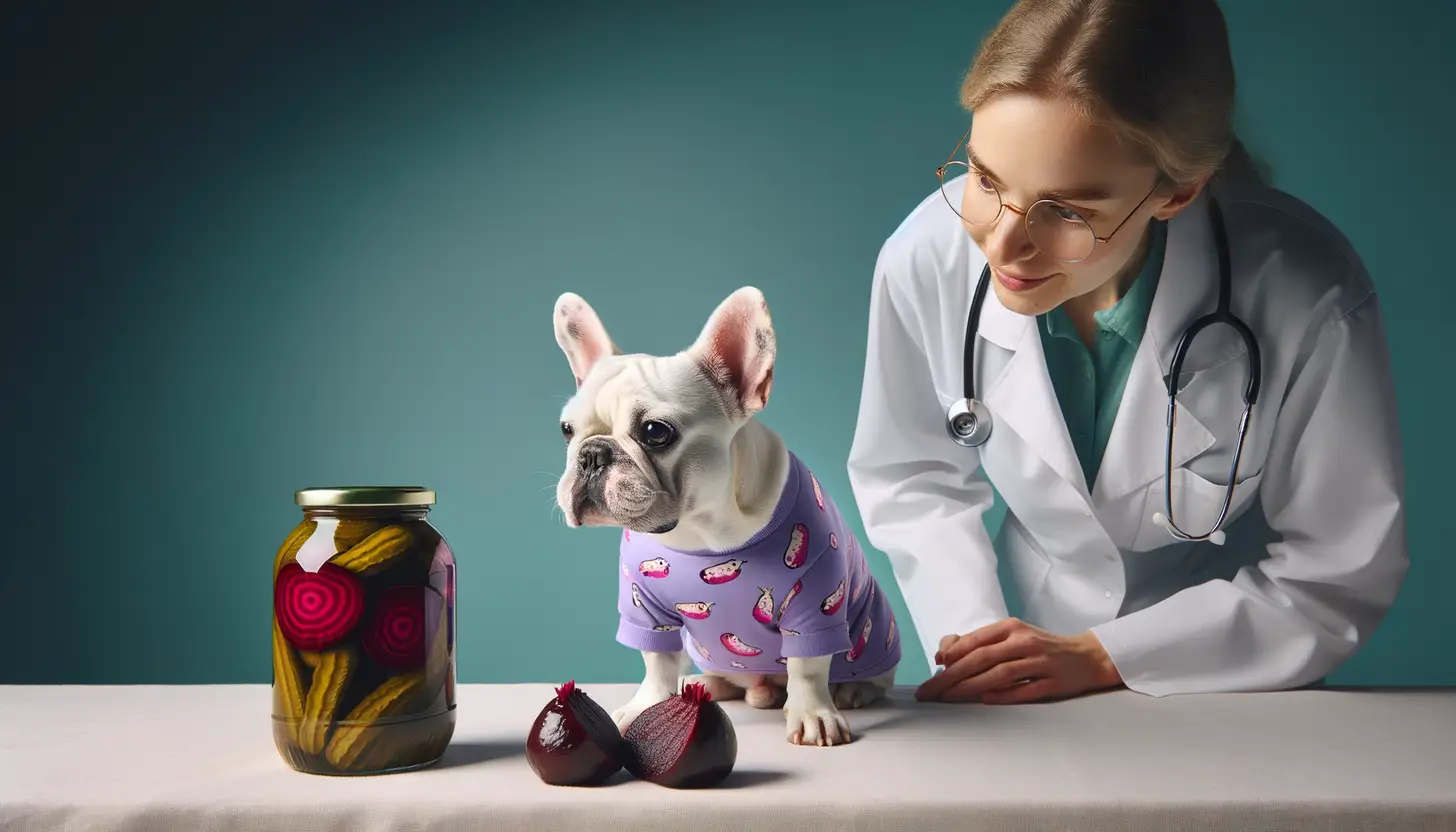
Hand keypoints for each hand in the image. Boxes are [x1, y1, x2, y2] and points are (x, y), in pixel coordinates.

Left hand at [914, 618, 1121, 703]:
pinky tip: (984, 701)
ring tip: (949, 697)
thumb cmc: (1041, 647)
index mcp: (1011, 627)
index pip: (975, 641)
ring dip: (970, 687)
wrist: (1086, 656)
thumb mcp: (1013, 636)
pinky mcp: (1053, 683)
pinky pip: (1024, 690)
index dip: (952, 653)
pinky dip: (1003, 695)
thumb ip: (982, 643)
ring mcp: (1040, 662)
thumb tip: (945, 655)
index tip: (934, 666)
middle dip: (951, 675)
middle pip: (981, 658)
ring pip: (999, 674)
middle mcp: (1024, 642)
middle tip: (931, 690)